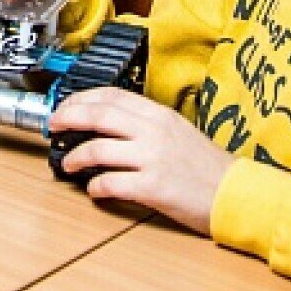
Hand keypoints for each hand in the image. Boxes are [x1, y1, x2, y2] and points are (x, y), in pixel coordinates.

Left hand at [48, 86, 233, 233]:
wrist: (236, 194)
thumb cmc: (208, 166)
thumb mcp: (178, 131)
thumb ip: (146, 123)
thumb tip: (109, 123)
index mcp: (159, 115)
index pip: (111, 95)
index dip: (81, 98)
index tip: (65, 105)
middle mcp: (154, 131)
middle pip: (98, 115)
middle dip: (68, 117)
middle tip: (54, 126)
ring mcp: (153, 158)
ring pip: (98, 148)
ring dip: (76, 157)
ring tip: (68, 164)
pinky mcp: (153, 187)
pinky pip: (112, 183)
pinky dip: (95, 186)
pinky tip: (94, 189)